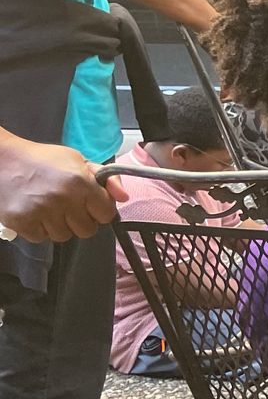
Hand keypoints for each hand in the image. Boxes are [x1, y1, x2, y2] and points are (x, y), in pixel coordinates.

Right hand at [0, 135, 125, 241]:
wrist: (2, 159)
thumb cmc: (42, 159)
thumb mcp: (77, 160)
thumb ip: (105, 179)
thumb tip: (124, 197)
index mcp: (80, 182)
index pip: (106, 214)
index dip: (100, 210)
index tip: (90, 204)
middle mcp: (63, 199)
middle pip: (87, 231)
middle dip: (80, 221)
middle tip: (68, 207)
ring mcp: (41, 212)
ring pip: (64, 237)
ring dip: (59, 226)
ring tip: (48, 208)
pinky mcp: (21, 222)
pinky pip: (40, 239)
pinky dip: (38, 229)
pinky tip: (34, 212)